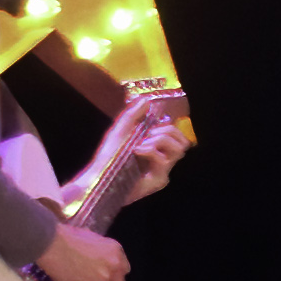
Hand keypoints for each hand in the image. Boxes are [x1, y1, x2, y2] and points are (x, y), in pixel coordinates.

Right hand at [34, 222, 129, 280]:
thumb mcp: (92, 239)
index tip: (101, 274)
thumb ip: (100, 252)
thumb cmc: (65, 237)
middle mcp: (115, 266)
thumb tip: (96, 258)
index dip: (112, 272)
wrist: (51, 245)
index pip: (122, 268)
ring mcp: (105, 280)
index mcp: (116, 251)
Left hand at [89, 86, 193, 205]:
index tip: (152, 124)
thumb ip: (133, 115)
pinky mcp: (159, 180)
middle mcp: (163, 158)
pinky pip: (164, 161)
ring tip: (140, 144)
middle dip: (167, 131)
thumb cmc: (108, 156)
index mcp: (157, 148)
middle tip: (148, 134)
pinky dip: (151, 151)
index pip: (177, 135)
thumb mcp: (120, 130)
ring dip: (160, 140)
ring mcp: (163, 170)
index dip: (170, 126)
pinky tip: (137, 151)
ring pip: (179, 150)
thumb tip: (147, 100)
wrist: (97, 176)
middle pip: (183, 141)